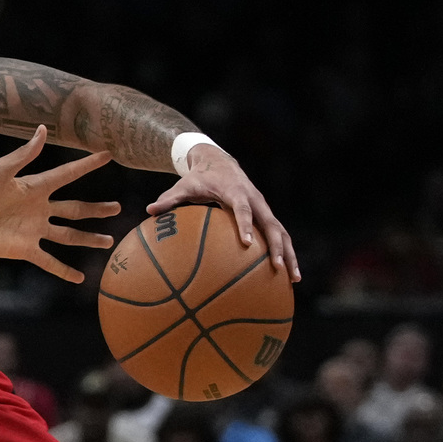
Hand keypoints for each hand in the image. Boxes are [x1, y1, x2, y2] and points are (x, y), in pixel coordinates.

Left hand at [0, 127, 119, 282]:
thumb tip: (43, 129)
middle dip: (97, 209)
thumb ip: (24, 154)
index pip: (67, 174)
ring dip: (88, 238)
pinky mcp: (23, 249)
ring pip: (68, 235)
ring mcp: (32, 230)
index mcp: (34, 187)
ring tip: (108, 241)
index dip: (87, 165)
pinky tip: (79, 278)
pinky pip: (48, 260)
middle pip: (75, 208)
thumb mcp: (0, 171)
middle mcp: (38, 208)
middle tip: (118, 208)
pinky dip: (63, 269)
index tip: (107, 155)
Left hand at [146, 144, 299, 280]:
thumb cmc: (199, 178)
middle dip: (278, 246)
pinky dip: (285, 253)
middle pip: (272, 225)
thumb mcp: (183, 186)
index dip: (245, 225)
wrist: (220, 162)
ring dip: (289, 254)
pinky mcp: (266, 215)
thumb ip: (168, 199)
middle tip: (278, 268)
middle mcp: (255, 200)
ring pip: (282, 232)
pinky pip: (279, 236)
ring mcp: (263, 208)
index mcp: (236, 192)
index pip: (243, 209)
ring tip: (294, 279)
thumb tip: (149, 211)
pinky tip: (286, 276)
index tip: (247, 243)